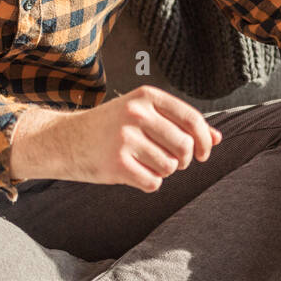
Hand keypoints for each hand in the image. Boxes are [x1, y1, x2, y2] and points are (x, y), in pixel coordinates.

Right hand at [8, 84, 221, 191]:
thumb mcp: (143, 114)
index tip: (204, 153)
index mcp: (146, 96)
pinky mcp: (115, 164)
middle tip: (171, 161)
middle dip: (184, 160)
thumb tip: (218, 139)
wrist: (62, 140)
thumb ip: (180, 123)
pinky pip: (153, 183)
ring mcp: (125, 138)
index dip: (205, 140)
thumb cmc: (110, 127)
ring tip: (146, 164)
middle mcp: (136, 113)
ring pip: (170, 167)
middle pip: (185, 146)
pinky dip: (149, 184)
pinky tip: (135, 174)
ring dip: (164, 171)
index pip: (192, 119)